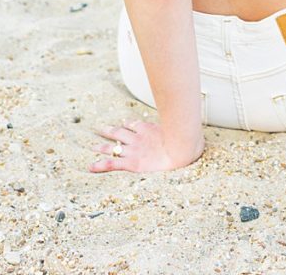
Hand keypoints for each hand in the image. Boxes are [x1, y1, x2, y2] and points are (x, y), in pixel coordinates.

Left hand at [88, 119, 204, 172]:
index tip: (122, 124)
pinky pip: (112, 163)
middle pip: (119, 132)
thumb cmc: (185, 141)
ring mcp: (133, 150)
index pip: (134, 125)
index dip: (128, 125)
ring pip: (113, 145)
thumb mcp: (183, 130)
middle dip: (109, 131)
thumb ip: (183, 125)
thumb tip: (194, 118)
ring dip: (101, 146)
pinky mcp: (131, 162)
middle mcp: (138, 138)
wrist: (181, 150)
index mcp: (148, 129)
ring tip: (92, 146)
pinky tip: (91, 167)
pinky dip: (100, 165)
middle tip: (99, 129)